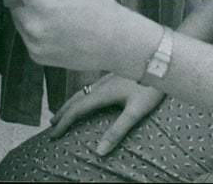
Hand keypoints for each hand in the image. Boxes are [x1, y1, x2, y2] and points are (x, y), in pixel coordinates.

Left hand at [0, 0, 139, 74]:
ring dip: (28, 10)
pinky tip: (58, 28)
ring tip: (58, 13)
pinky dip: (35, 27)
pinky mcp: (35, 57)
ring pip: (18, 17)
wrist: (117, 44)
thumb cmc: (99, 10)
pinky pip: (26, 34)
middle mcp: (34, 22)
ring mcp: (33, 42)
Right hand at [49, 74, 164, 155]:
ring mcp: (108, 77)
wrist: (161, 61)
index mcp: (103, 93)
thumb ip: (117, 130)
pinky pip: (91, 86)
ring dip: (71, 102)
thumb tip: (98, 151)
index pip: (77, 109)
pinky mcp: (115, 74)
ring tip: (63, 111)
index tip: (52, 134)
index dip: (64, 122)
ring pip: (83, 90)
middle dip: (63, 112)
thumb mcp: (135, 112)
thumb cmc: (151, 88)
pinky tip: (87, 96)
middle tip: (52, 124)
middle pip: (76, 98)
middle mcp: (102, 83)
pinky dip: (82, 94)